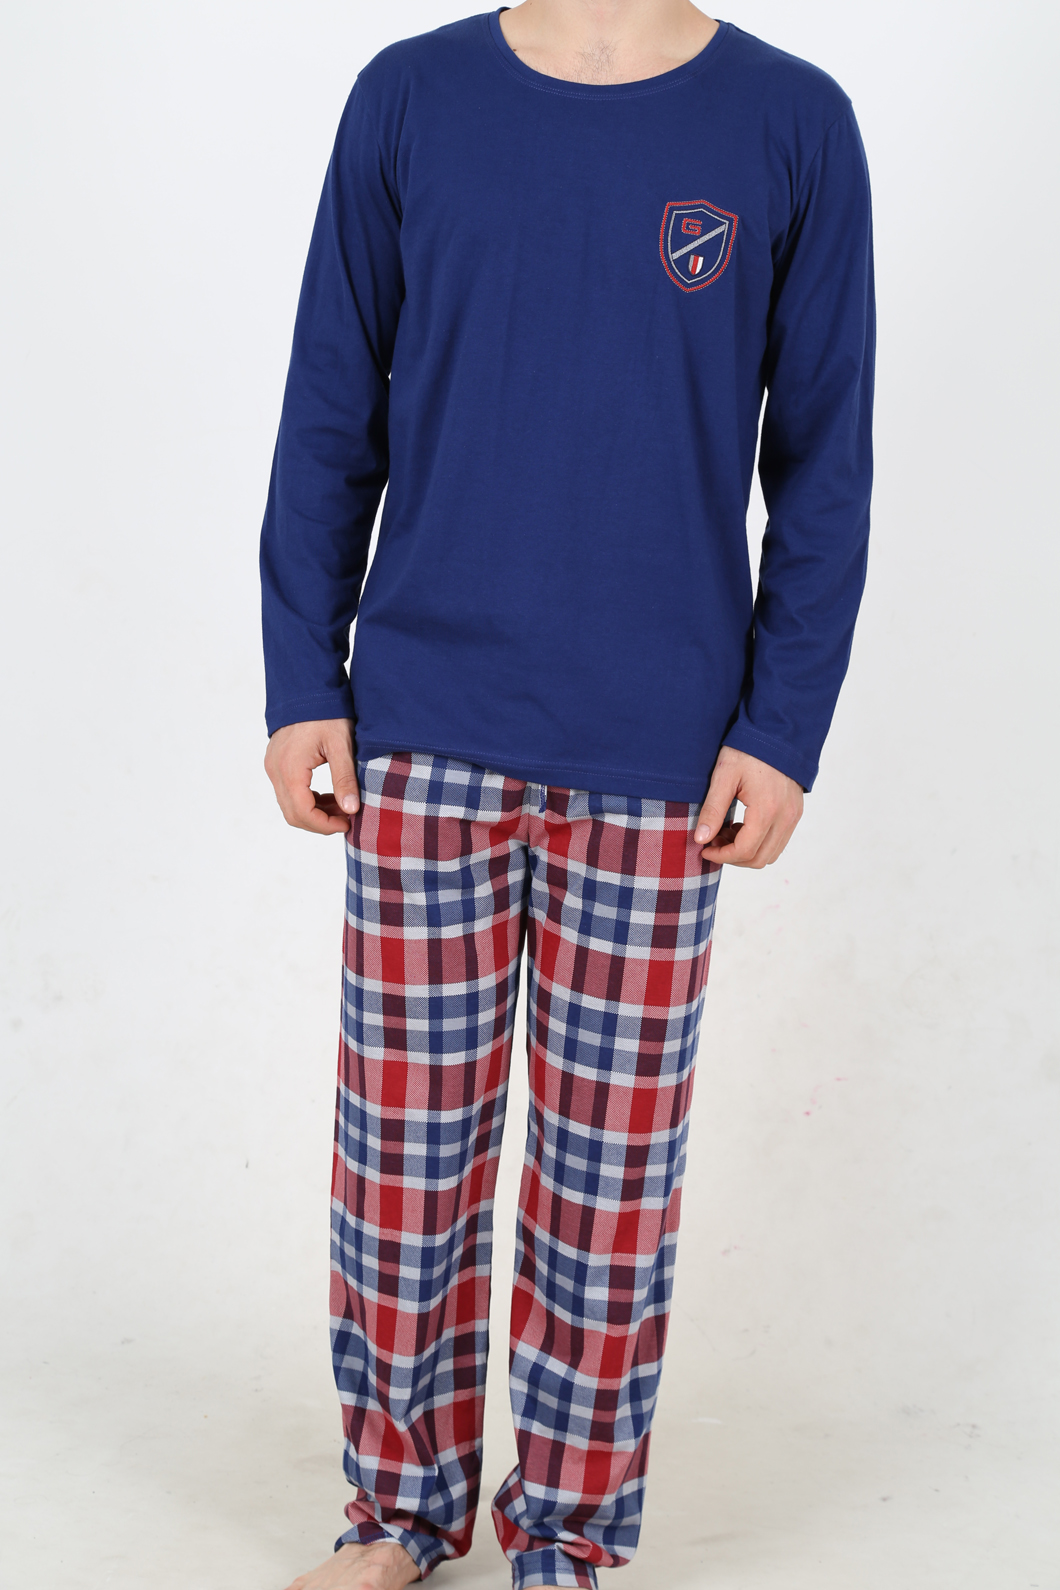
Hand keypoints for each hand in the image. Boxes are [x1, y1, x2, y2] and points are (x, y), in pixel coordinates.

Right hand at [264, 718, 359, 835]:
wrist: (307, 687)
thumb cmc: (327, 713)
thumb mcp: (341, 746)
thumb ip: (345, 779)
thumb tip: (351, 810)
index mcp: (290, 768)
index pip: (302, 813)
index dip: (325, 825)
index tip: (348, 824)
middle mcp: (275, 770)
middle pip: (293, 814)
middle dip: (320, 822)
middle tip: (347, 818)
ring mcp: (273, 766)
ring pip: (289, 804)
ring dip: (314, 811)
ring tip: (342, 806)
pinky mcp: (276, 762)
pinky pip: (288, 791)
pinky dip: (307, 799)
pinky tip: (329, 795)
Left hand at [694, 746, 803, 867]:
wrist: (776, 733)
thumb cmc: (748, 751)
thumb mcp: (724, 776)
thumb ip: (713, 809)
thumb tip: (700, 839)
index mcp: (767, 809)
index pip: (745, 850)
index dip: (721, 856)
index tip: (704, 849)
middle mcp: (785, 817)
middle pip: (759, 859)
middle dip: (733, 856)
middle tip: (713, 841)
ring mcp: (793, 816)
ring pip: (770, 854)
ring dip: (746, 851)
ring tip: (726, 831)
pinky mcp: (795, 813)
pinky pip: (778, 841)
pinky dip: (759, 842)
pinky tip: (741, 825)